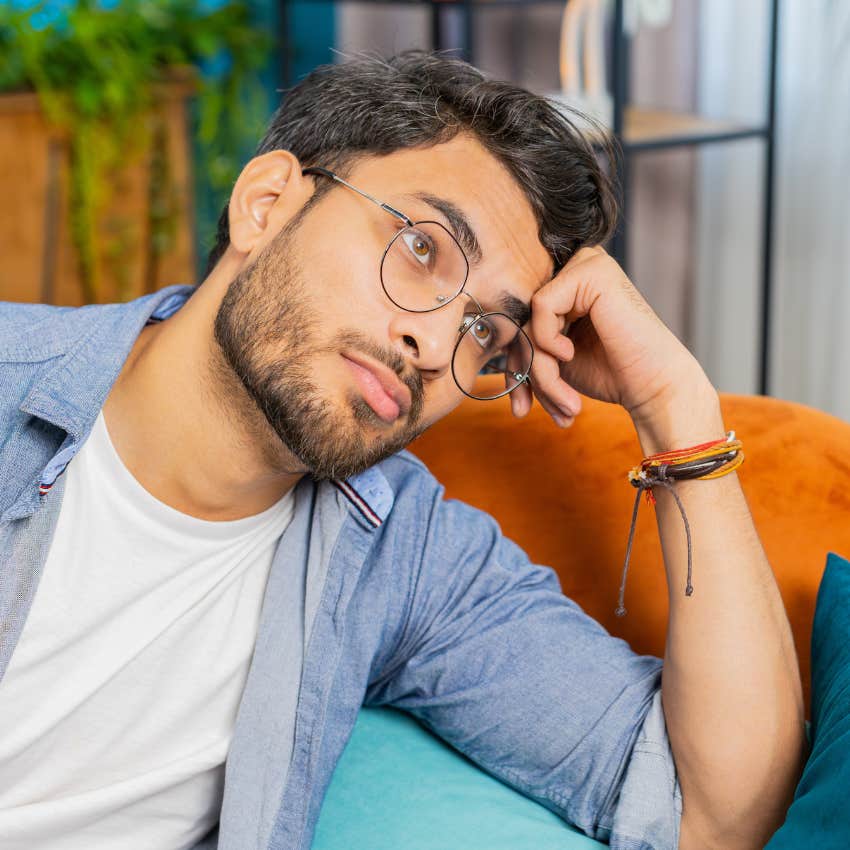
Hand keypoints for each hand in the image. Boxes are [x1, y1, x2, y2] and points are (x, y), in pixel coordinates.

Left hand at [511, 246, 714, 427]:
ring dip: (538, 368)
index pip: (520, 319)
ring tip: (563, 399)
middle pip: (521, 319)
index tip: (521, 406)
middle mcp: (576, 266)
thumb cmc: (610, 373)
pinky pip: (540, 307)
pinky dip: (547, 341)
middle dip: (523, 371)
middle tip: (530, 410)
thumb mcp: (553, 360)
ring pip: (528, 319)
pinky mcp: (591, 270)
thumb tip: (486, 344)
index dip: (515, 364)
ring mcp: (585, 263)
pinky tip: (571, 353)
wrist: (652, 387)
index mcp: (568, 284)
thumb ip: (523, 344)